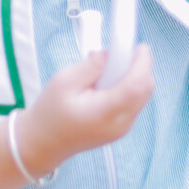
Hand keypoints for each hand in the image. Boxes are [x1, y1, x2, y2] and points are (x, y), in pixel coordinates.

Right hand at [15, 44, 153, 175]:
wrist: (44, 143)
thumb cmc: (50, 113)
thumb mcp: (63, 81)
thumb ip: (91, 66)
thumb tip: (111, 53)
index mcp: (105, 113)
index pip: (136, 86)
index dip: (142, 63)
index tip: (139, 46)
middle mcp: (120, 123)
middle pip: (145, 89)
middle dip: (140, 66)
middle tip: (119, 53)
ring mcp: (123, 128)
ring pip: (142, 95)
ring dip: (133, 75)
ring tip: (106, 69)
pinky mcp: (122, 127)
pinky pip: (134, 101)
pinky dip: (128, 86)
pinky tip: (106, 82)